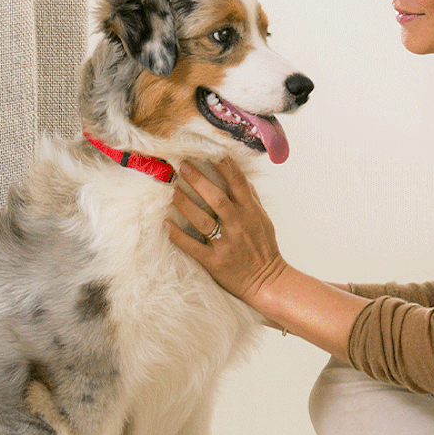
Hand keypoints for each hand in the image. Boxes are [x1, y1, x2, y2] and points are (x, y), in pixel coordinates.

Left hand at [167, 157, 288, 307]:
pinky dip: (178, 235)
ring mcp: (226, 244)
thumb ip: (252, 199)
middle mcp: (238, 225)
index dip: (225, 166)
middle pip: (217, 198)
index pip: (238, 184)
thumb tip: (242, 178)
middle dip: (199, 180)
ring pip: (203, 220)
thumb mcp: (263, 220)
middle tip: (182, 165)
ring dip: (186, 204)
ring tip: (171, 190)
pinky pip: (193, 247)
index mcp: (251, 213)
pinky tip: (166, 223)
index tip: (211, 151)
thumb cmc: (264, 249)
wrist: (267, 282)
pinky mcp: (215, 261)